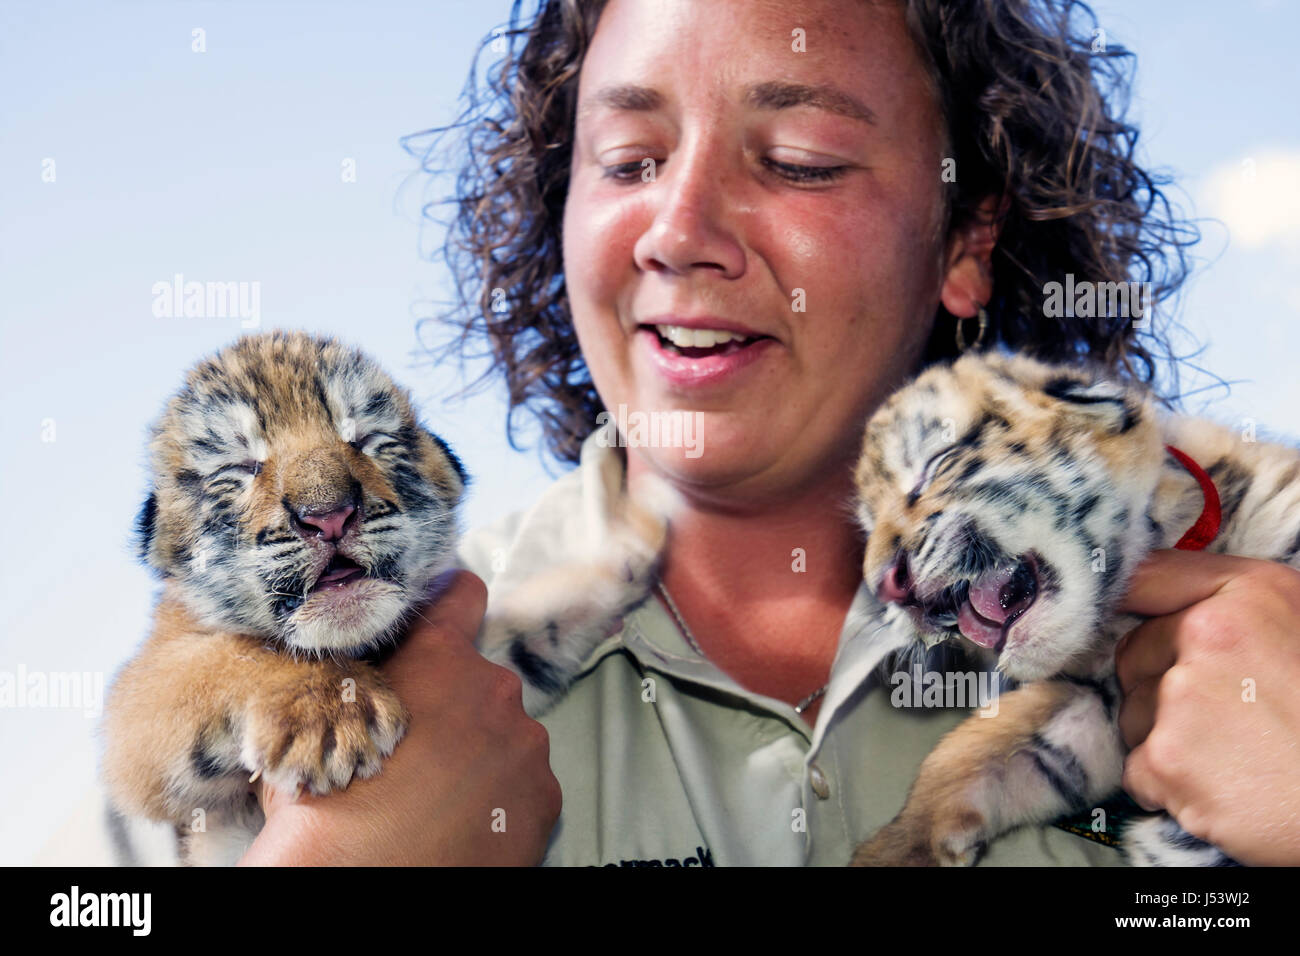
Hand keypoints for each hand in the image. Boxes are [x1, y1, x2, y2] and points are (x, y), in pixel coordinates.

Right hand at [238, 570, 561, 865]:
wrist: (354, 882)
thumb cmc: (328, 811)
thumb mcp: (320, 725)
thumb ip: (353, 685)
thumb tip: (343, 675)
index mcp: (438, 659)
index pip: (462, 594)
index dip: (454, 602)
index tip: (452, 615)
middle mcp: (493, 688)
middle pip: (482, 683)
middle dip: (458, 710)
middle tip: (421, 755)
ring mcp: (526, 743)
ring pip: (508, 737)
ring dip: (483, 758)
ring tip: (439, 800)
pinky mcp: (545, 796)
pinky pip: (526, 786)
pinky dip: (503, 803)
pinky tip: (464, 825)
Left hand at [1115, 549, 1299, 864]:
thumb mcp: (1299, 626)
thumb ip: (1234, 604)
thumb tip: (1157, 593)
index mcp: (1249, 594)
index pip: (1148, 575)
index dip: (1127, 600)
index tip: (1120, 617)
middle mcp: (1209, 633)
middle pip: (1133, 653)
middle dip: (1158, 684)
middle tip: (1223, 714)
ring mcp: (1184, 696)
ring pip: (1131, 714)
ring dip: (1164, 738)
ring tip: (1232, 753)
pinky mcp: (1167, 758)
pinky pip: (1137, 768)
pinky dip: (1168, 787)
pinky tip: (1222, 788)